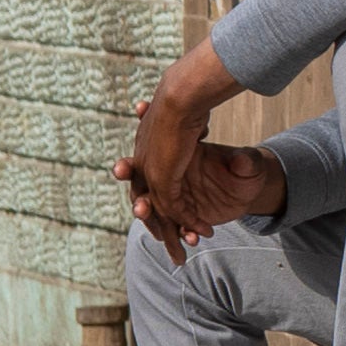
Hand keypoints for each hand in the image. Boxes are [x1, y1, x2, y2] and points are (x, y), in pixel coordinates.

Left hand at [121, 46, 279, 246]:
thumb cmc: (192, 97)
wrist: (183, 91)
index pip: (152, 185)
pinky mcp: (160, 178)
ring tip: (183, 254)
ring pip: (157, 213)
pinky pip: (172, 209)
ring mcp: (150, 173)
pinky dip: (187, 223)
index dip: (164, 204)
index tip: (178, 219)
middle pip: (148, 205)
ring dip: (172, 234)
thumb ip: (193, 131)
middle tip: (174, 247)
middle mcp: (144, 164)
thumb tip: (200, 128)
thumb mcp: (191, 121)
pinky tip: (201, 232)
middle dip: (162, 229)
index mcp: (148, 151)